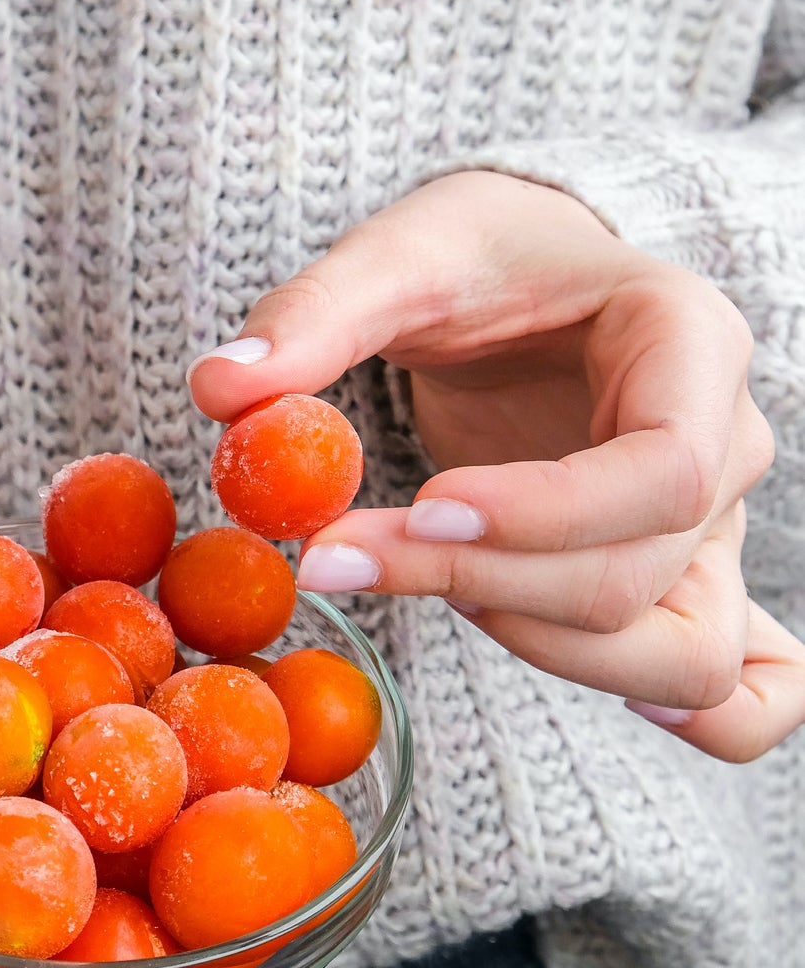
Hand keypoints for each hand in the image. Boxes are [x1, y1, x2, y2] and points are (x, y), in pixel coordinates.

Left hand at [189, 171, 804, 762]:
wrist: (531, 281)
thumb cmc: (485, 258)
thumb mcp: (404, 252)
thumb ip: (318, 311)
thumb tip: (221, 385)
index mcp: (691, 340)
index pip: (662, 469)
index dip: (545, 514)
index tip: (421, 508)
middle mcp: (727, 444)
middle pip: (638, 574)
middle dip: (479, 583)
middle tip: (333, 552)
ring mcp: (715, 528)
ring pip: (679, 651)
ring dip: (536, 646)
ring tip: (408, 580)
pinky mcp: (682, 583)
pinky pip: (746, 684)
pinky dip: (698, 714)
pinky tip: (601, 691)